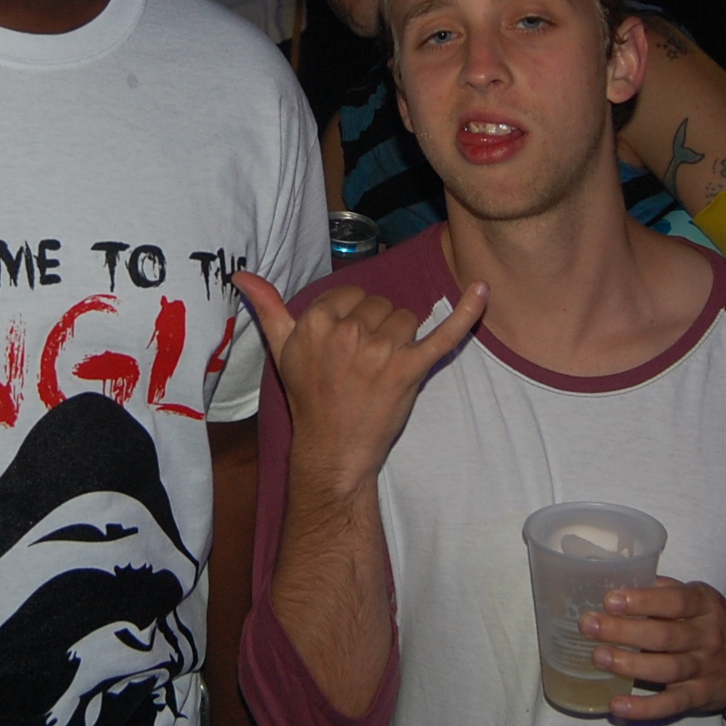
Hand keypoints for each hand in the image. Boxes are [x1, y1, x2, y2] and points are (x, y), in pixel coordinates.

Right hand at [231, 273, 485, 486]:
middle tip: (362, 363)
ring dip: (400, 338)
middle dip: (376, 327)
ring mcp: (381, 351)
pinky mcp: (411, 370)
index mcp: (317, 322)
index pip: (351, 294)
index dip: (352, 316)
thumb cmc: (309, 398)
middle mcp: (348, 332)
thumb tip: (242, 275)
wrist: (333, 450)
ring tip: (382, 369)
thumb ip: (267, 308)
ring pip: (406, 318)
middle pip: (380, 304)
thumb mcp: (282, 350)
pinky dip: (466, 312)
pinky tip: (483, 290)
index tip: (344, 345)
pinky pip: (443, 334)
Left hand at [581, 577, 725, 721]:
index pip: (675, 601)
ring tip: (598, 657)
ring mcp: (704, 669)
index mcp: (705, 605)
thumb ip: (665, 589)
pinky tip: (617, 705)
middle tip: (589, 626)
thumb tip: (620, 578)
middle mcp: (707, 636)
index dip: (643, 601)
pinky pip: (671, 704)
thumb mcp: (700, 597)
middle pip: (664, 635)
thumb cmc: (714, 623)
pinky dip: (644, 708)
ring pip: (666, 669)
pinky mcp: (700, 697)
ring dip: (630, 665)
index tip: (610, 600)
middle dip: (624, 631)